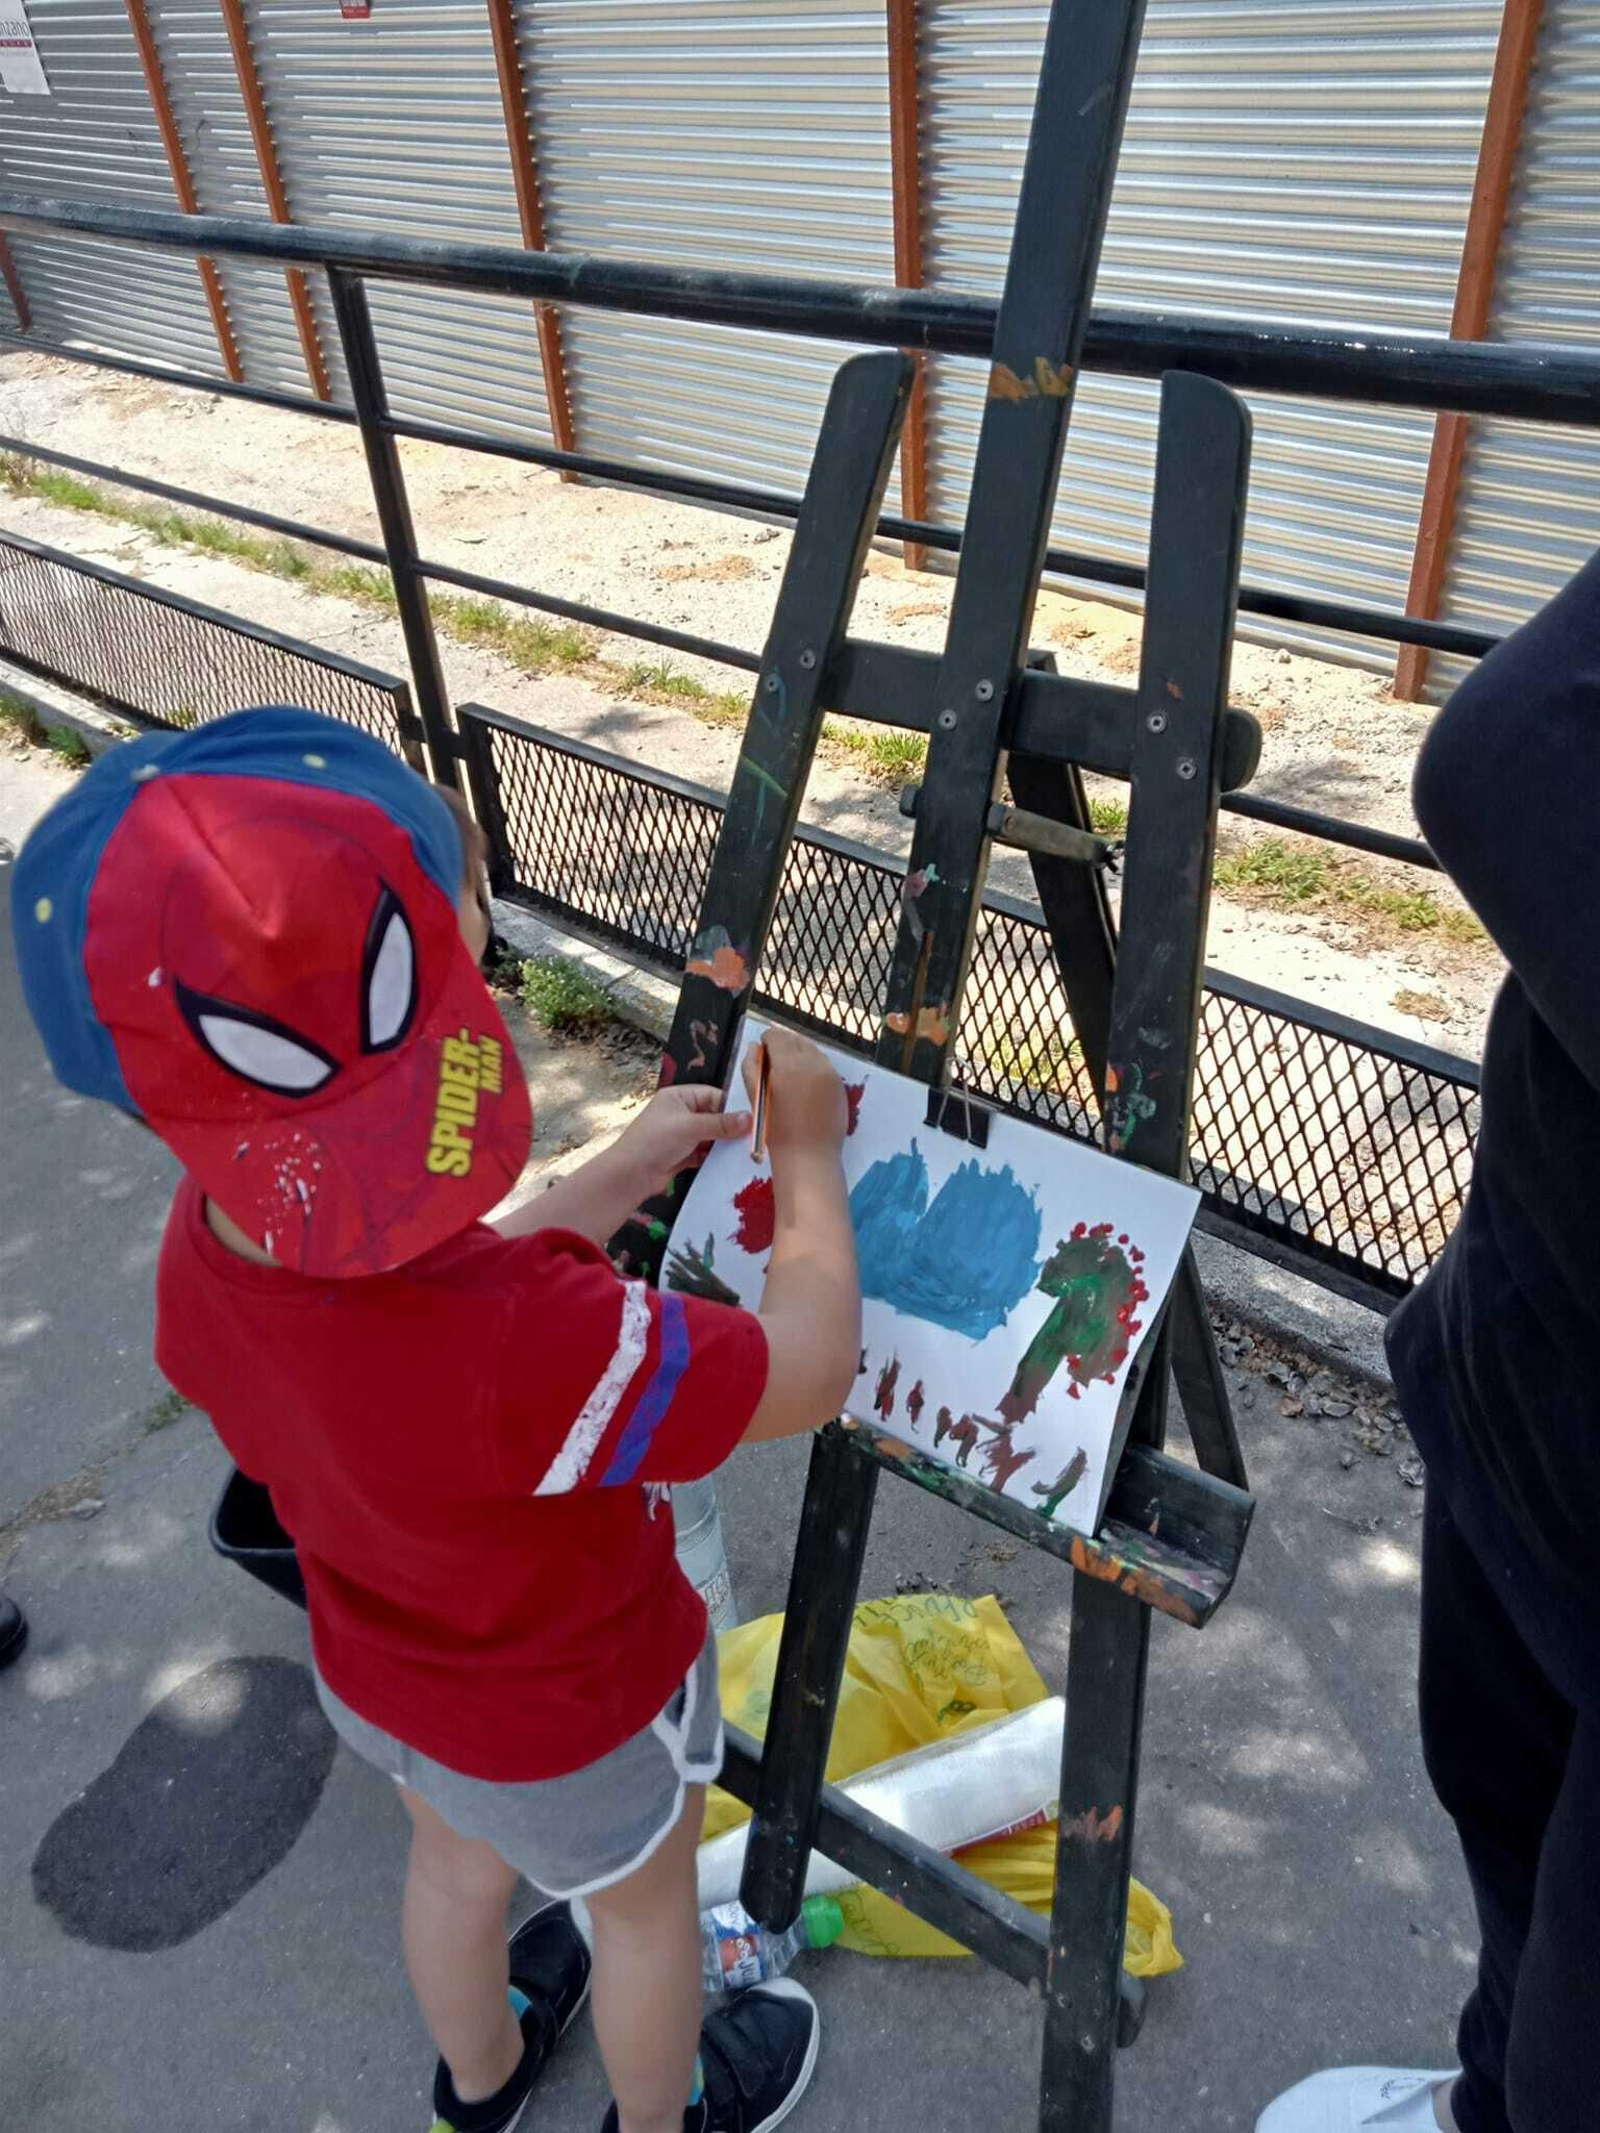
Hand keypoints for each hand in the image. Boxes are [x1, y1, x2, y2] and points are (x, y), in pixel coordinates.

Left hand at [615, 1084, 751, 1195]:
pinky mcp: (681, 1155)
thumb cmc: (655, 1141)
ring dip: (723, 1144)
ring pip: (710, 1136)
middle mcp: (680, 1113)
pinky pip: (704, 1153)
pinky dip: (714, 1157)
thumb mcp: (691, 1127)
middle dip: (730, 1128)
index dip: (731, 1107)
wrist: (630, 1176)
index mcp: (678, 1097)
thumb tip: (749, 1119)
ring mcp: (680, 1135)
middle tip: (752, 1138)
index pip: (712, 1096)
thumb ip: (721, 1123)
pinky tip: (728, 1163)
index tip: (752, 1119)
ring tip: (744, 1152)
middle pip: (713, 1117)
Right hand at [743, 1027, 847, 1157]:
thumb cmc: (776, 1130)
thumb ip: (751, 1067)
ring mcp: (829, 1073)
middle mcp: (811, 1063)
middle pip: (796, 1039)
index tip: (764, 1053)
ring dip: (800, 1055)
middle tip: (776, 1064)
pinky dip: (814, 1068)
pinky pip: (825, 1066)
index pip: (777, 1036)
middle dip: (784, 1046)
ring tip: (791, 1076)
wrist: (808, 1156)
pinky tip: (806, 1086)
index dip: (767, 1042)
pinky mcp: (839, 1085)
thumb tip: (756, 1047)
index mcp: (787, 1065)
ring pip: (813, 1051)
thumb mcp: (756, 1097)